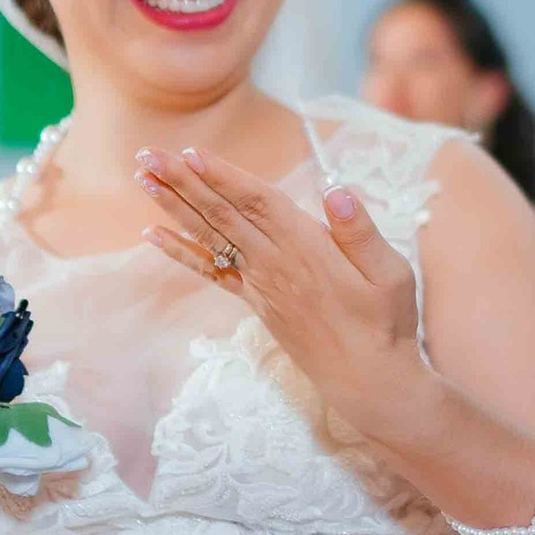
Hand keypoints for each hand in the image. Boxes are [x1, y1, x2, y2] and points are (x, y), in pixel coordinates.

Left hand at [140, 148, 423, 434]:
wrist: (369, 382)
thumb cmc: (386, 324)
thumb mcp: (391, 273)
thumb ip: (360, 231)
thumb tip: (336, 191)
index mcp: (308, 249)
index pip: (258, 203)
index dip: (223, 176)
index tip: (191, 152)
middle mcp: (275, 265)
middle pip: (222, 214)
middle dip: (183, 182)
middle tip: (147, 155)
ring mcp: (261, 286)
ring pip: (210, 237)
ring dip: (174, 206)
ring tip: (143, 179)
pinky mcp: (256, 304)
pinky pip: (211, 273)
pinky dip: (180, 252)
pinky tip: (152, 235)